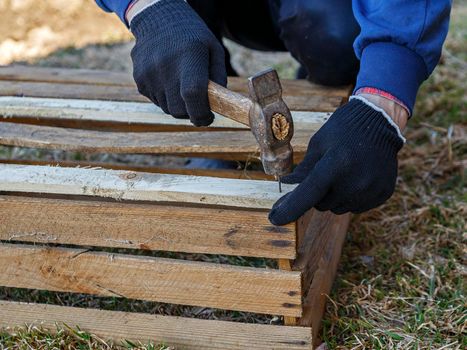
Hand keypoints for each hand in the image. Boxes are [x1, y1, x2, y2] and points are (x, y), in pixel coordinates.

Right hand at [130, 0, 225, 125]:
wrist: (158, 19)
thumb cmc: (193, 37)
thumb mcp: (213, 50)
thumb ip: (219, 78)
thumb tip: (218, 105)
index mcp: (189, 56)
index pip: (192, 94)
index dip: (201, 113)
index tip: (208, 118)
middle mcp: (165, 65)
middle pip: (179, 109)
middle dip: (191, 112)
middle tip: (197, 103)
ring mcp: (149, 73)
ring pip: (167, 108)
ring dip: (178, 104)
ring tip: (182, 84)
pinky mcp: (139, 79)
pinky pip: (156, 101)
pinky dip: (166, 97)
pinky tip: (169, 79)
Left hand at [269, 97, 404, 224]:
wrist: (380, 121)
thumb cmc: (343, 129)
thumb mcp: (319, 144)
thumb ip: (303, 169)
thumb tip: (286, 185)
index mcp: (335, 165)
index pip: (307, 195)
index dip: (289, 209)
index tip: (274, 219)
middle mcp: (354, 182)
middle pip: (322, 204)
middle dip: (318, 194)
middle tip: (325, 173)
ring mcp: (370, 190)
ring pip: (339, 208)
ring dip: (335, 196)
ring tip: (344, 172)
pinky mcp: (382, 195)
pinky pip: (357, 206)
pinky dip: (352, 196)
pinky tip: (358, 176)